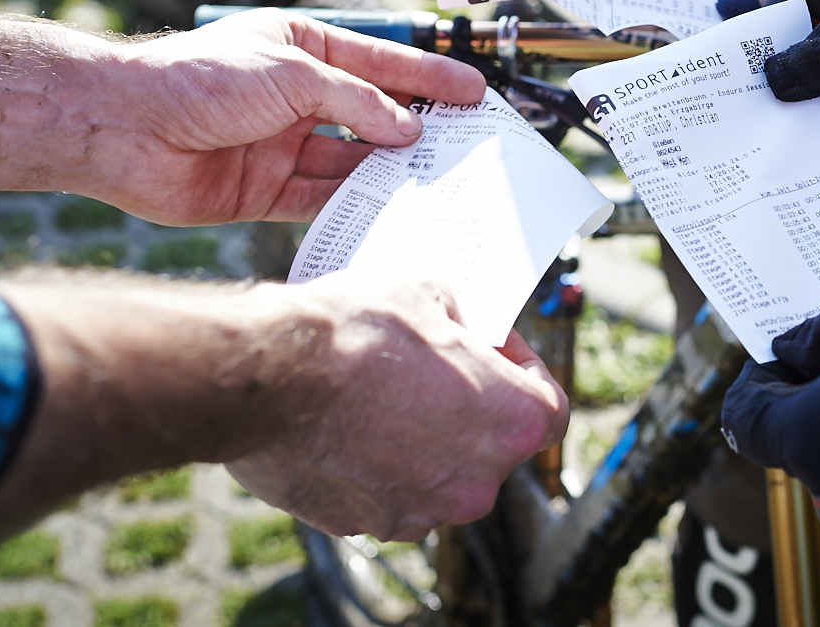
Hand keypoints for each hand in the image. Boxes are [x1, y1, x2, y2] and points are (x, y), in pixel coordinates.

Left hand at [85, 9, 484, 224]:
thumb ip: (356, 102)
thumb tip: (405, 132)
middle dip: (418, 127)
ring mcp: (281, 145)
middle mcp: (295, 97)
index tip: (473, 92)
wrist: (122, 127)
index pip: (379, 64)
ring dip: (392, 168)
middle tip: (469, 140)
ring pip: (352, 160)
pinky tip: (391, 204)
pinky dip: (356, 202)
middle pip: (371, 115)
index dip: (428, 79)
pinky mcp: (264, 190)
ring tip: (440, 176)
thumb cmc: (198, 78)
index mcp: (300, 50)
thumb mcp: (293, 74)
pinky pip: (322, 198)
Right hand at [229, 276, 568, 539]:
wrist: (269, 376)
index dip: (525, 371)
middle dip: (470, 407)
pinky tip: (347, 427)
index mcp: (513, 423)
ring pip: (439, 475)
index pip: (550, 408)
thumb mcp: (430, 294)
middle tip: (436, 367)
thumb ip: (462, 323)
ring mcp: (420, 511)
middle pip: (493, 445)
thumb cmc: (358, 331)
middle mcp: (477, 482)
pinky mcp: (365, 525)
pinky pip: (388, 494)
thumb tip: (461, 332)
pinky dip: (376, 468)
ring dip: (423, 441)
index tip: (495, 348)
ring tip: (383, 395)